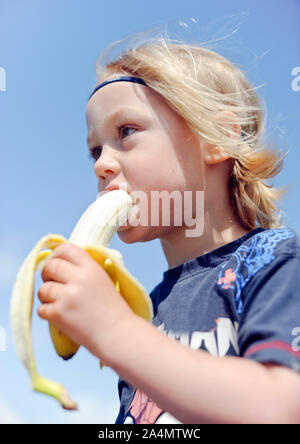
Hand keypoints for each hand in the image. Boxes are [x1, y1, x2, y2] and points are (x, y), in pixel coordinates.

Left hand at [37, 243, 134, 359]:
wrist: (118, 334)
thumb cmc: (113, 310)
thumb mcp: (103, 280)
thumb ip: (85, 270)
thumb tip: (62, 262)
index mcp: (91, 268)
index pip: (66, 249)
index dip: (57, 255)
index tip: (57, 262)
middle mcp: (78, 278)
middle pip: (50, 267)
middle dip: (48, 275)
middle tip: (54, 284)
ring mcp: (67, 296)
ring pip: (43, 289)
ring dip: (47, 296)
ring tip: (59, 303)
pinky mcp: (59, 314)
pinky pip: (42, 308)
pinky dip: (48, 313)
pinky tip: (60, 316)